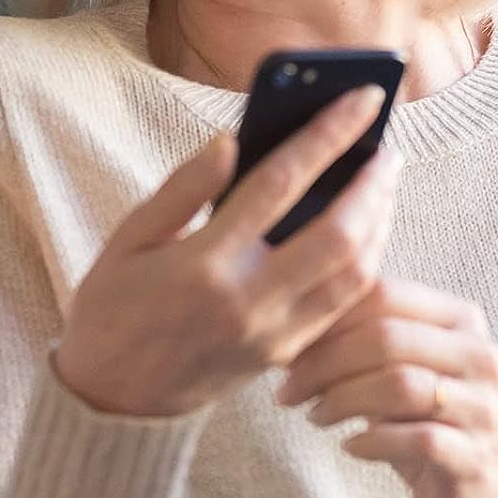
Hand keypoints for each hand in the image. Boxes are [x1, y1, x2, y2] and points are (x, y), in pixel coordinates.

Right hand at [55, 87, 397, 417]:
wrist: (112, 398)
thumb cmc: (111, 307)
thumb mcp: (127, 239)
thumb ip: (181, 189)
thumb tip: (230, 141)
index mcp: (204, 262)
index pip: (281, 184)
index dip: (326, 135)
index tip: (359, 98)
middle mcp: (249, 299)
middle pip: (339, 233)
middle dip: (373, 181)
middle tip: (386, 141)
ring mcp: (273, 334)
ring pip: (355, 274)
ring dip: (380, 222)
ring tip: (382, 181)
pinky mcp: (285, 355)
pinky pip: (344, 305)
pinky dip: (367, 262)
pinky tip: (366, 232)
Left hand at [278, 278, 497, 497]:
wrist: (478, 486)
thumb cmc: (419, 413)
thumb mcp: (391, 365)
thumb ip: (356, 332)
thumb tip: (285, 317)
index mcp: (458, 317)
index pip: (383, 295)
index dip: (326, 317)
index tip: (285, 345)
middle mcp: (480, 355)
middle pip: (387, 338)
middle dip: (325, 363)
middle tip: (287, 389)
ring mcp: (485, 407)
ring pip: (401, 385)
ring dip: (342, 400)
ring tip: (313, 416)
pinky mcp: (478, 457)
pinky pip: (420, 439)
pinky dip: (373, 440)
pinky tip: (349, 446)